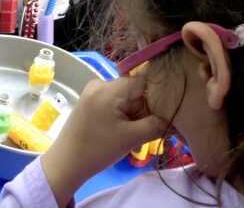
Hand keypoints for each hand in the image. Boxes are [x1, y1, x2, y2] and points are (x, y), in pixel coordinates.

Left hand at [40, 76, 166, 206]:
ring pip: (128, 97)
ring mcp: (94, 91)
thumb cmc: (97, 150)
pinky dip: (126, 115)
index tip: (171, 111)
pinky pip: (117, 102)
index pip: (145, 81)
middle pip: (136, 90)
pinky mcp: (92, 101)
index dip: (160, 95)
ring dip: (137, 113)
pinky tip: (127, 130)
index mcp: (108, 88)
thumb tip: (177, 116)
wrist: (66, 163)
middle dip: (147, 108)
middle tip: (154, 128)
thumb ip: (157, 124)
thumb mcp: (132, 138)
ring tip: (138, 132)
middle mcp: (100, 83)